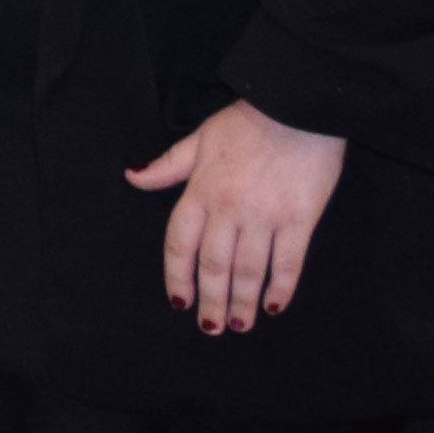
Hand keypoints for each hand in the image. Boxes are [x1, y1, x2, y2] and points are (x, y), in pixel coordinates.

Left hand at [128, 101, 344, 332]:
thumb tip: (133, 177)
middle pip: (212, 266)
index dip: (177, 277)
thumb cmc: (248, 122)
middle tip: (210, 327)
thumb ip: (168, 166)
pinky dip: (281, 288)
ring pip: (248, 270)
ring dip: (242, 302)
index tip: (178, 301)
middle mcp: (228, 209)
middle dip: (209, 301)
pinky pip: (288, 262)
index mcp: (200, 191)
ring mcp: (265, 216)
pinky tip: (275, 306)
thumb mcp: (199, 139)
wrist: (296, 105)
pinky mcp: (300, 219)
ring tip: (240, 325)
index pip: (179, 244)